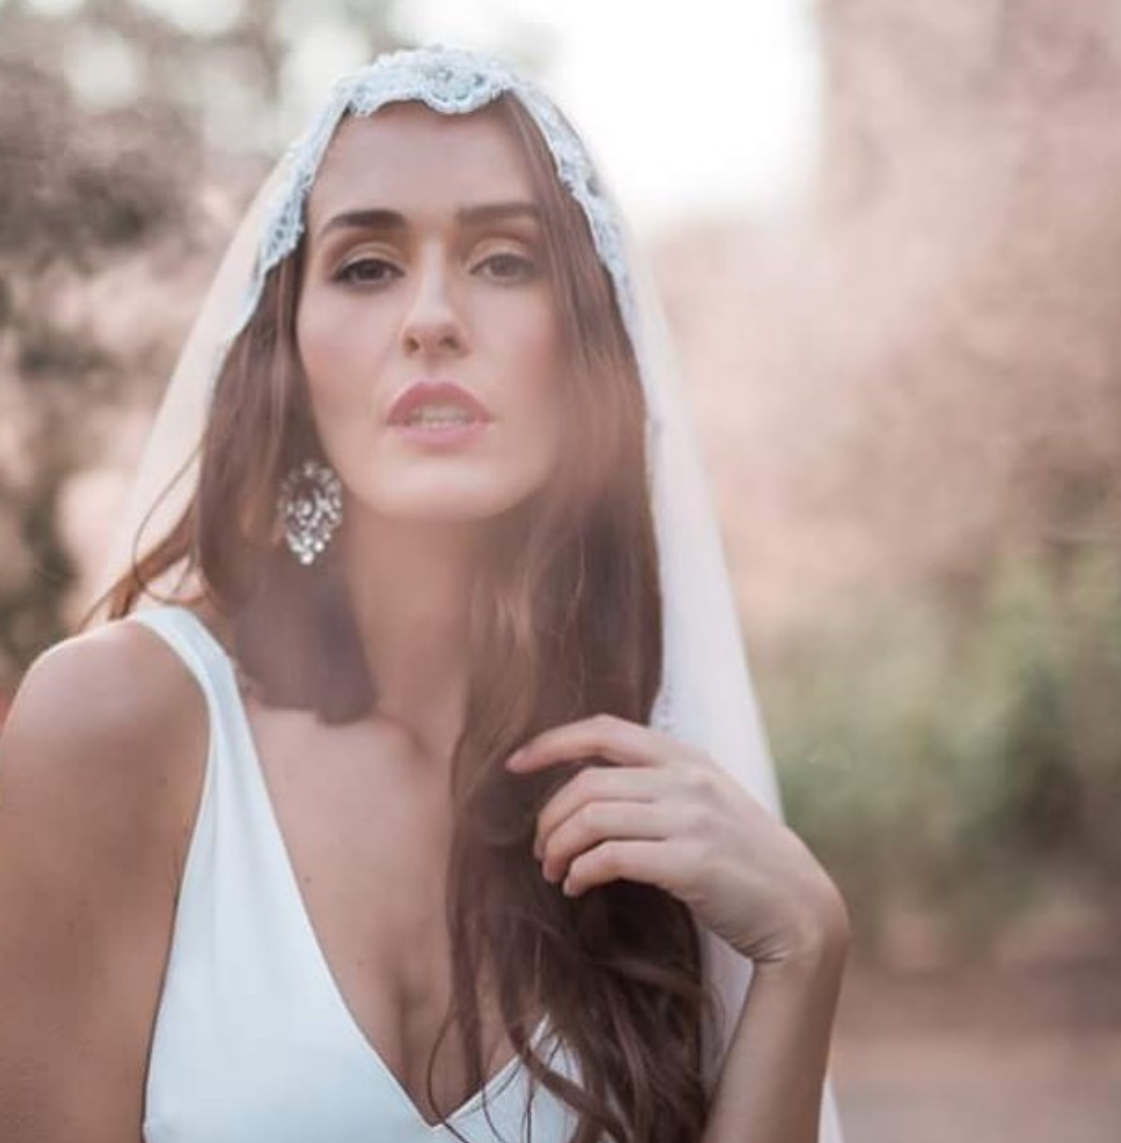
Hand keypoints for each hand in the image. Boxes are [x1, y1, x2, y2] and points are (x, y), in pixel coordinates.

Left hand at [506, 714, 848, 966]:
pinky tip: (576, 887)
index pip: (604, 730)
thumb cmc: (743, 858)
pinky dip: (580, 872)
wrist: (799, 908)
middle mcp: (686, 779)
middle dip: (549, 816)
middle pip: (587, 782)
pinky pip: (610, 858)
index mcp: (686, 757)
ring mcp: (690, 818)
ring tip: (553, 871)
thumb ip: (660, 784)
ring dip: (558, 847)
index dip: (552, 742)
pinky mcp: (690, 862)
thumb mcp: (708, 800)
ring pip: (591, 818)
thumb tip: (590, 788)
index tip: (515, 765)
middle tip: (540, 849)